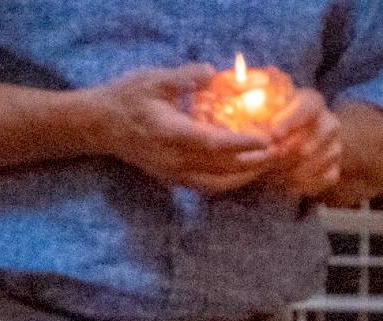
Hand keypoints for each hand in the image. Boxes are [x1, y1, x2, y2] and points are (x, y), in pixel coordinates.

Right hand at [80, 63, 286, 193]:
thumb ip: (184, 76)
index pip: (214, 143)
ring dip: (249, 175)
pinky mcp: (175, 180)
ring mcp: (175, 174)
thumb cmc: (126, 98)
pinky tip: (248, 172)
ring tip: (273, 164)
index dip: (243, 143)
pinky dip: (233, 181)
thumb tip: (211, 72)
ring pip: (220, 182)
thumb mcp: (153, 79)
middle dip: (256, 162)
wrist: (99, 126)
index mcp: (171, 134)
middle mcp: (176, 160)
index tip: (267, 139)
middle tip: (283, 153)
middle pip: (224, 168)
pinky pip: (210, 186)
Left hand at [262, 89, 344, 199]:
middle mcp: (329, 123)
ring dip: (290, 172)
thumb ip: (251, 85)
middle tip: (266, 158)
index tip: (273, 134)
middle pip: (309, 143)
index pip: (307, 108)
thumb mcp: (256, 95)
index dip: (290, 121)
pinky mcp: (335, 169)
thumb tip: (259, 75)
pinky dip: (303, 184)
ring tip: (272, 171)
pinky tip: (287, 182)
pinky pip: (323, 180)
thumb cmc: (267, 115)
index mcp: (312, 101)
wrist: (285, 140)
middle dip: (284, 154)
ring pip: (314, 164)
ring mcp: (335, 147)